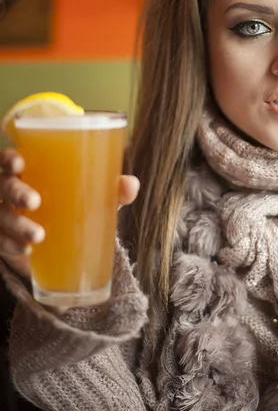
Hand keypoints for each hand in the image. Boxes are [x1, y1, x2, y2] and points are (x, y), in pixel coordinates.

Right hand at [0, 148, 139, 277]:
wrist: (65, 243)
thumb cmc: (77, 205)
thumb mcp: (94, 195)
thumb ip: (111, 188)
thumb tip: (131, 184)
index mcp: (29, 170)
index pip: (8, 159)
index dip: (8, 159)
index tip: (20, 164)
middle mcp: (10, 190)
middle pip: (2, 185)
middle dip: (15, 192)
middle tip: (35, 202)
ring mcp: (5, 215)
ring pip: (0, 215)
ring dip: (16, 224)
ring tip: (38, 236)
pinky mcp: (5, 240)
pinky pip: (0, 241)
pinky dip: (11, 245)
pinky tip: (26, 251)